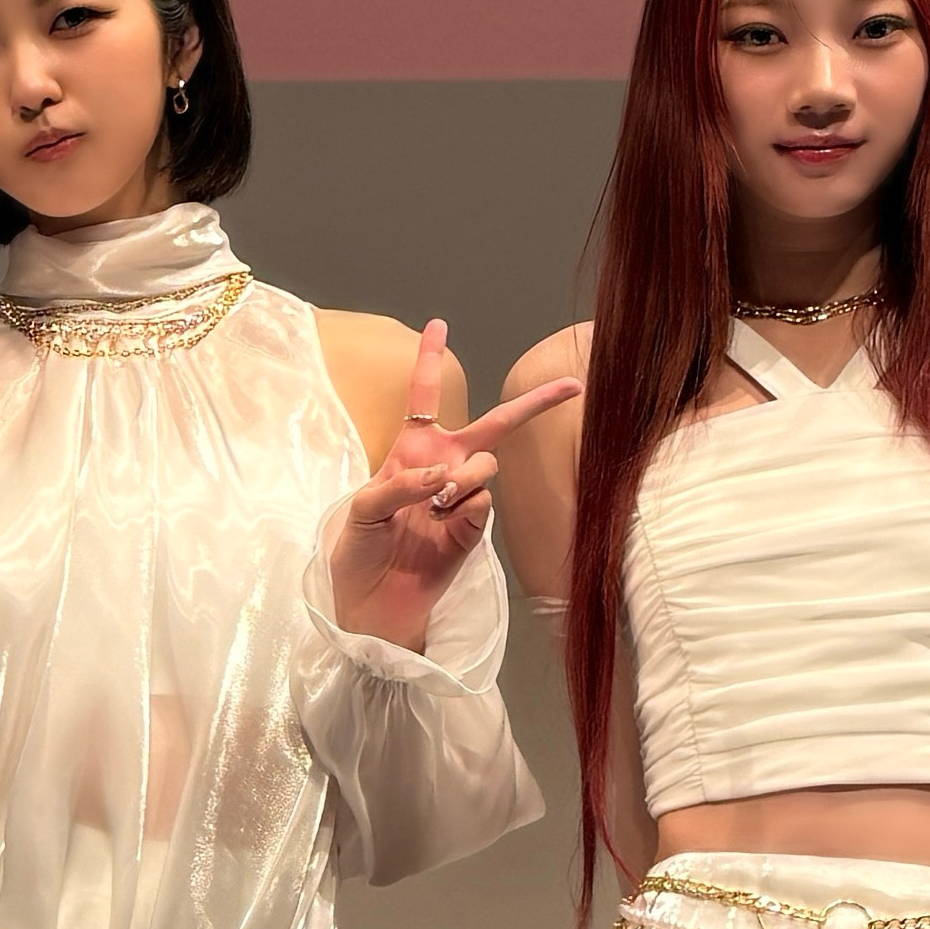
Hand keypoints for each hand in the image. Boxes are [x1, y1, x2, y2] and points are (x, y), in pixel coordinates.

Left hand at [331, 319, 560, 641]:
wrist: (371, 604)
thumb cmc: (358, 553)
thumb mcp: (360, 512)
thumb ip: (395, 485)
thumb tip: (441, 474)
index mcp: (410, 451)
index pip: (423, 398)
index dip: (430, 359)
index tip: (439, 324)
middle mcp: (442, 467)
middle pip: (494, 425)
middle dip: (534, 405)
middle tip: (571, 387)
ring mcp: (461, 498)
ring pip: (484, 465)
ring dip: (461, 477)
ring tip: (433, 503)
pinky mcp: (473, 530)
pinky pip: (482, 503)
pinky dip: (462, 508)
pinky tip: (441, 523)